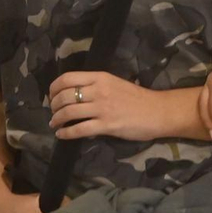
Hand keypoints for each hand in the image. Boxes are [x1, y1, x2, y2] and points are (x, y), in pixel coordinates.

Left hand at [46, 71, 165, 141]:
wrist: (159, 111)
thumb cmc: (138, 98)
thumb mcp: (115, 84)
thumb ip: (96, 87)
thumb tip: (74, 96)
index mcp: (101, 77)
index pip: (67, 78)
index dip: (54, 88)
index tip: (52, 96)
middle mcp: (99, 90)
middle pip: (64, 96)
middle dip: (53, 106)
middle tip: (54, 112)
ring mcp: (102, 108)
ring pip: (68, 112)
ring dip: (57, 119)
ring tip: (55, 123)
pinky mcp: (107, 125)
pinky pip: (79, 130)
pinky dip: (66, 133)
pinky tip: (62, 135)